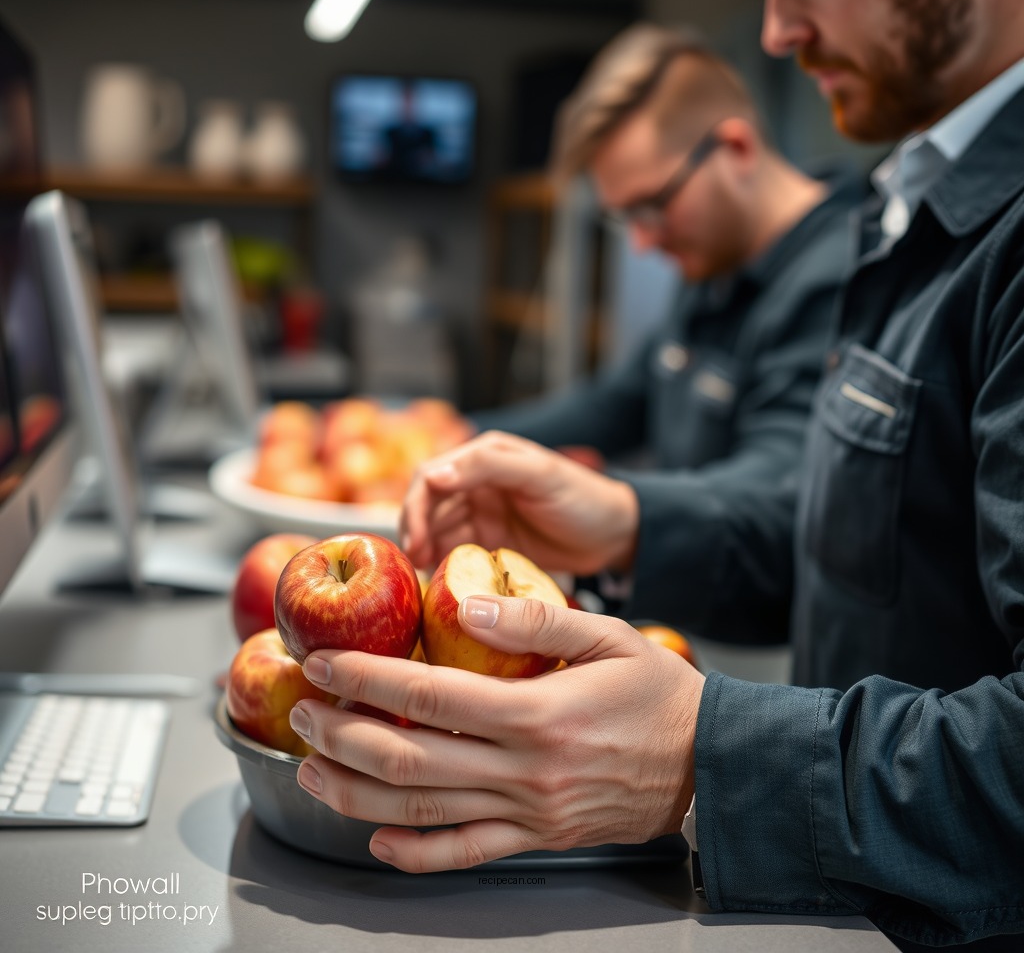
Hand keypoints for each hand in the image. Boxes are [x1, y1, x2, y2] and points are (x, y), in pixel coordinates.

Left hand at [289, 597, 704, 872]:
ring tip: (310, 767)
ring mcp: (527, 812)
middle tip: (302, 712)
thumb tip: (469, 602)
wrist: (708, 765)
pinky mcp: (536, 838)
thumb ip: (536, 620)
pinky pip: (464, 853)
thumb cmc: (660, 693)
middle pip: (409, 757)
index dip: (367, 677)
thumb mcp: (610, 636)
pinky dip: (412, 853)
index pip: (430, 695)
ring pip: (422, 811)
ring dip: (356, 790)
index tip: (325, 662)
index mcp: (537, 713)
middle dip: (342, 734)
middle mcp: (524, 770)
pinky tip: (374, 838)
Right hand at [399, 430, 639, 574]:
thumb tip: (434, 476)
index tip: (416, 536)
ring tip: (424, 573)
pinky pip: (455, 554)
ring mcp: (481, 516)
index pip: (432, 476)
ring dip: (426, 549)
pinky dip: (443, 565)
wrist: (616, 535)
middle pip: (428, 506)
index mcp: (483, 457)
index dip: (416, 505)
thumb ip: (488, 466)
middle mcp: (475, 484)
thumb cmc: (582, 496)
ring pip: (437, 531)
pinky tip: (439, 581)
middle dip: (416, 530)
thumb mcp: (539, 474)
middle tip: (415, 559)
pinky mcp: (489, 545)